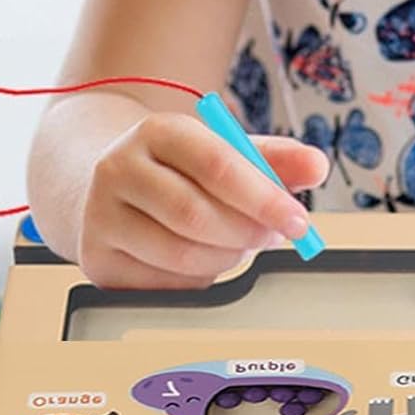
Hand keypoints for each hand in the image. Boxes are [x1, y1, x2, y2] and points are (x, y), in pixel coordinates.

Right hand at [78, 112, 327, 288]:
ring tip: (236, 245)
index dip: (264, 198)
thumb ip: (275, 160)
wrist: (108, 185)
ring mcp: (101, 215)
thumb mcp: (226, 153)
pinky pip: (165, 283)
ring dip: (226, 259)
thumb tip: (317, 166)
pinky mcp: (97, 258)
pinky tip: (202, 259)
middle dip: (247, 234)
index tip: (299, 221)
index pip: (217, 165)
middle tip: (270, 238)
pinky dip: (198, 278)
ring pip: (181, 255)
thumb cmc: (182, 171)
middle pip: (196, 214)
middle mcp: (119, 168)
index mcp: (159, 131)